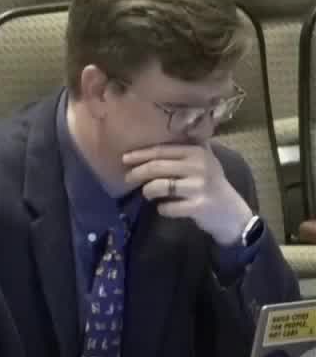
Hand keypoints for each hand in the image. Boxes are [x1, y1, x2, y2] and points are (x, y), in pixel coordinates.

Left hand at [123, 145, 252, 245]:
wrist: (230, 211)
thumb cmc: (209, 183)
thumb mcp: (202, 161)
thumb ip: (183, 151)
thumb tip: (149, 145)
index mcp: (197, 152)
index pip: (162, 150)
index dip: (140, 154)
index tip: (124, 158)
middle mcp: (199, 166)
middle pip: (157, 167)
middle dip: (137, 173)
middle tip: (127, 178)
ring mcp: (199, 186)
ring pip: (159, 186)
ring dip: (148, 191)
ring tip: (148, 193)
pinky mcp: (198, 206)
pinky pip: (167, 207)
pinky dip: (162, 208)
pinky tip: (164, 207)